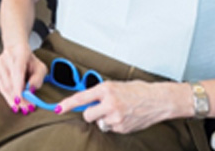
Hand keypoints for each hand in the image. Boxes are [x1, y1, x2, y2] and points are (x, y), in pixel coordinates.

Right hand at [0, 43, 46, 111]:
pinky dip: (8, 96)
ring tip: (22, 107)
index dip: (18, 87)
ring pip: (4, 86)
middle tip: (27, 108)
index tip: (21, 101)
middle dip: (19, 98)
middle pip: (10, 81)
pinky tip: (14, 101)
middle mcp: (7, 57)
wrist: (15, 49)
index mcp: (20, 52)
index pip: (18, 71)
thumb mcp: (40, 67)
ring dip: (13, 99)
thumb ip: (38, 78)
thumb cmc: (29, 60)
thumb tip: (31, 90)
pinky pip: (0, 87)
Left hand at [59, 79, 178, 133]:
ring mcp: (115, 117)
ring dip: (104, 119)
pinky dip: (114, 124)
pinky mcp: (121, 128)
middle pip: (87, 115)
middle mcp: (109, 103)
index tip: (57, 108)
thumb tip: (88, 101)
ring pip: (99, 123)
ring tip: (118, 111)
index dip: (67, 104)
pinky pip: (110, 128)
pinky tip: (124, 117)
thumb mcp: (116, 85)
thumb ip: (101, 93)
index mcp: (106, 88)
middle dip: (91, 114)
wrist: (156, 100)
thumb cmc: (137, 90)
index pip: (81, 97)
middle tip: (101, 109)